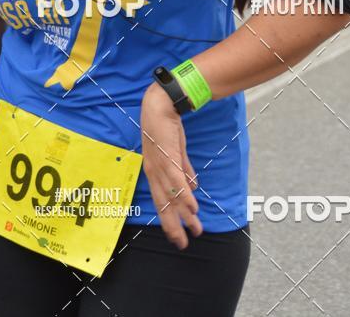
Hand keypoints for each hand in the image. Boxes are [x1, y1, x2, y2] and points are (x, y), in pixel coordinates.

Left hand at [140, 82, 201, 248]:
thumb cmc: (166, 129)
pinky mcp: (168, 157)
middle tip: (183, 243)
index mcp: (154, 173)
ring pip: (172, 197)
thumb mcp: (176, 152)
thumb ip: (184, 171)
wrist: (161, 107)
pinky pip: (177, 181)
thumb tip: (193, 187)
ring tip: (195, 229)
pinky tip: (192, 207)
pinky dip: (184, 195)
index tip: (177, 235)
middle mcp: (154, 173)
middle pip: (164, 205)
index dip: (169, 219)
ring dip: (184, 214)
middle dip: (174, 226)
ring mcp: (160, 166)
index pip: (161, 202)